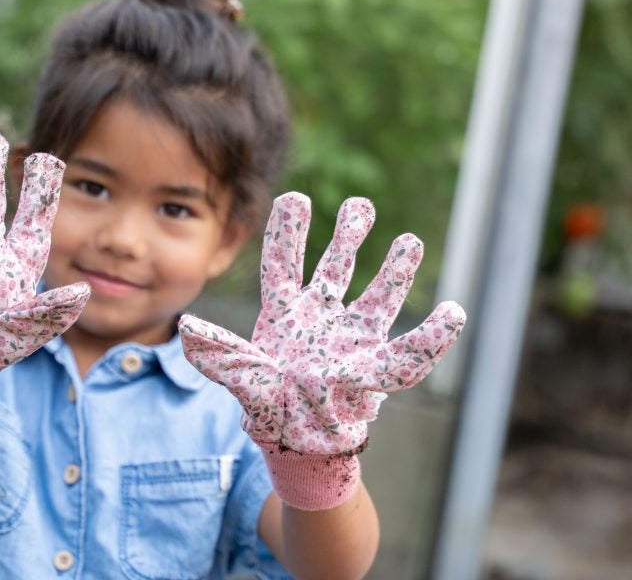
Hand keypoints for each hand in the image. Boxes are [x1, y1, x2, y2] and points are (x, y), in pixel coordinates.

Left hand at [179, 193, 464, 507]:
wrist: (299, 444)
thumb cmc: (269, 409)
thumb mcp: (244, 380)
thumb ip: (222, 356)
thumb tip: (188, 329)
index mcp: (284, 314)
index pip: (284, 264)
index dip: (289, 232)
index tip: (296, 198)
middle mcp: (319, 316)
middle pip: (335, 267)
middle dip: (348, 236)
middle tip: (361, 204)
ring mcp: (350, 336)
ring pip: (376, 294)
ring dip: (394, 269)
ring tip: (410, 240)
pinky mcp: (375, 363)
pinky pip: (408, 350)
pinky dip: (432, 336)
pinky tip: (452, 314)